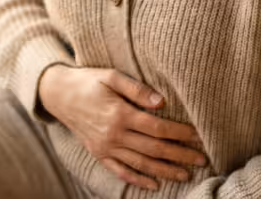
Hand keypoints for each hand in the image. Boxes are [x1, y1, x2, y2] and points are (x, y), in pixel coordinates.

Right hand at [37, 65, 208, 190]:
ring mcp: (106, 147)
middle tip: (201, 159)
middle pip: (154, 149)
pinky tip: (154, 184)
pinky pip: (121, 171)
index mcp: (120, 113)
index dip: (180, 133)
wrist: (58, 94)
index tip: (198, 135)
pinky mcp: (99, 154)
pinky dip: (138, 180)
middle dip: (180, 155)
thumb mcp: (111, 76)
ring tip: (185, 175)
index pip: (158, 127)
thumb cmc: (88, 80)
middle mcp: (114, 134)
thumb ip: (137, 89)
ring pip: (141, 164)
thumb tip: (161, 102)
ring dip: (165, 171)